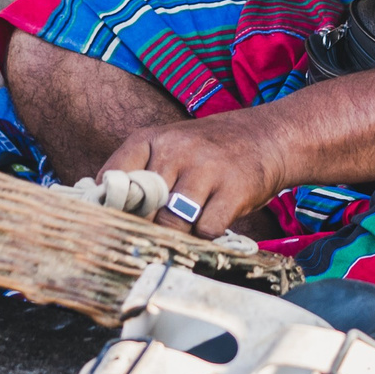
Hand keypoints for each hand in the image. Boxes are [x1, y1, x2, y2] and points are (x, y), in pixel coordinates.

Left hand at [100, 112, 285, 239]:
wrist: (268, 137)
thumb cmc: (209, 153)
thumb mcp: (170, 148)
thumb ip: (140, 175)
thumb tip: (106, 214)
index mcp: (151, 139)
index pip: (113, 176)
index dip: (112, 206)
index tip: (115, 222)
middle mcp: (175, 149)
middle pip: (143, 207)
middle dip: (147, 228)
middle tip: (153, 237)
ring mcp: (206, 168)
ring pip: (173, 222)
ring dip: (178, 234)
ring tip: (187, 228)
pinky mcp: (234, 188)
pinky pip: (206, 229)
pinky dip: (206, 236)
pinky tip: (212, 222)